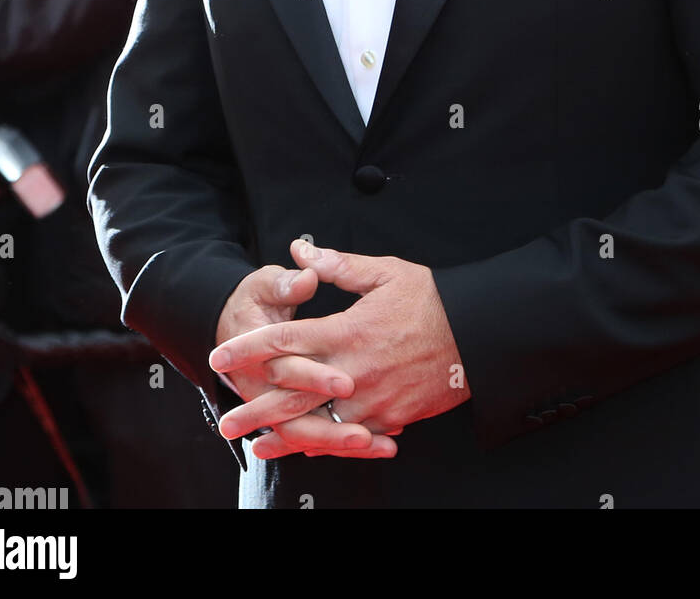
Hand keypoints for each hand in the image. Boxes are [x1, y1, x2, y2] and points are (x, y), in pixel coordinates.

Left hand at [211, 240, 469, 460]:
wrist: (477, 335)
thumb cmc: (431, 299)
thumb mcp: (385, 272)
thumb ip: (338, 265)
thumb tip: (300, 250)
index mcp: (348, 331)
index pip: (286, 341)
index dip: (249, 349)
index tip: (221, 355)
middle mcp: (354, 371)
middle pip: (293, 395)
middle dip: (255, 410)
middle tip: (224, 423)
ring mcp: (372, 400)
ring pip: (319, 425)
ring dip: (284, 437)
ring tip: (255, 446)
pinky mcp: (390, 419)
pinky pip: (350, 436)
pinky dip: (325, 444)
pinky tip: (304, 449)